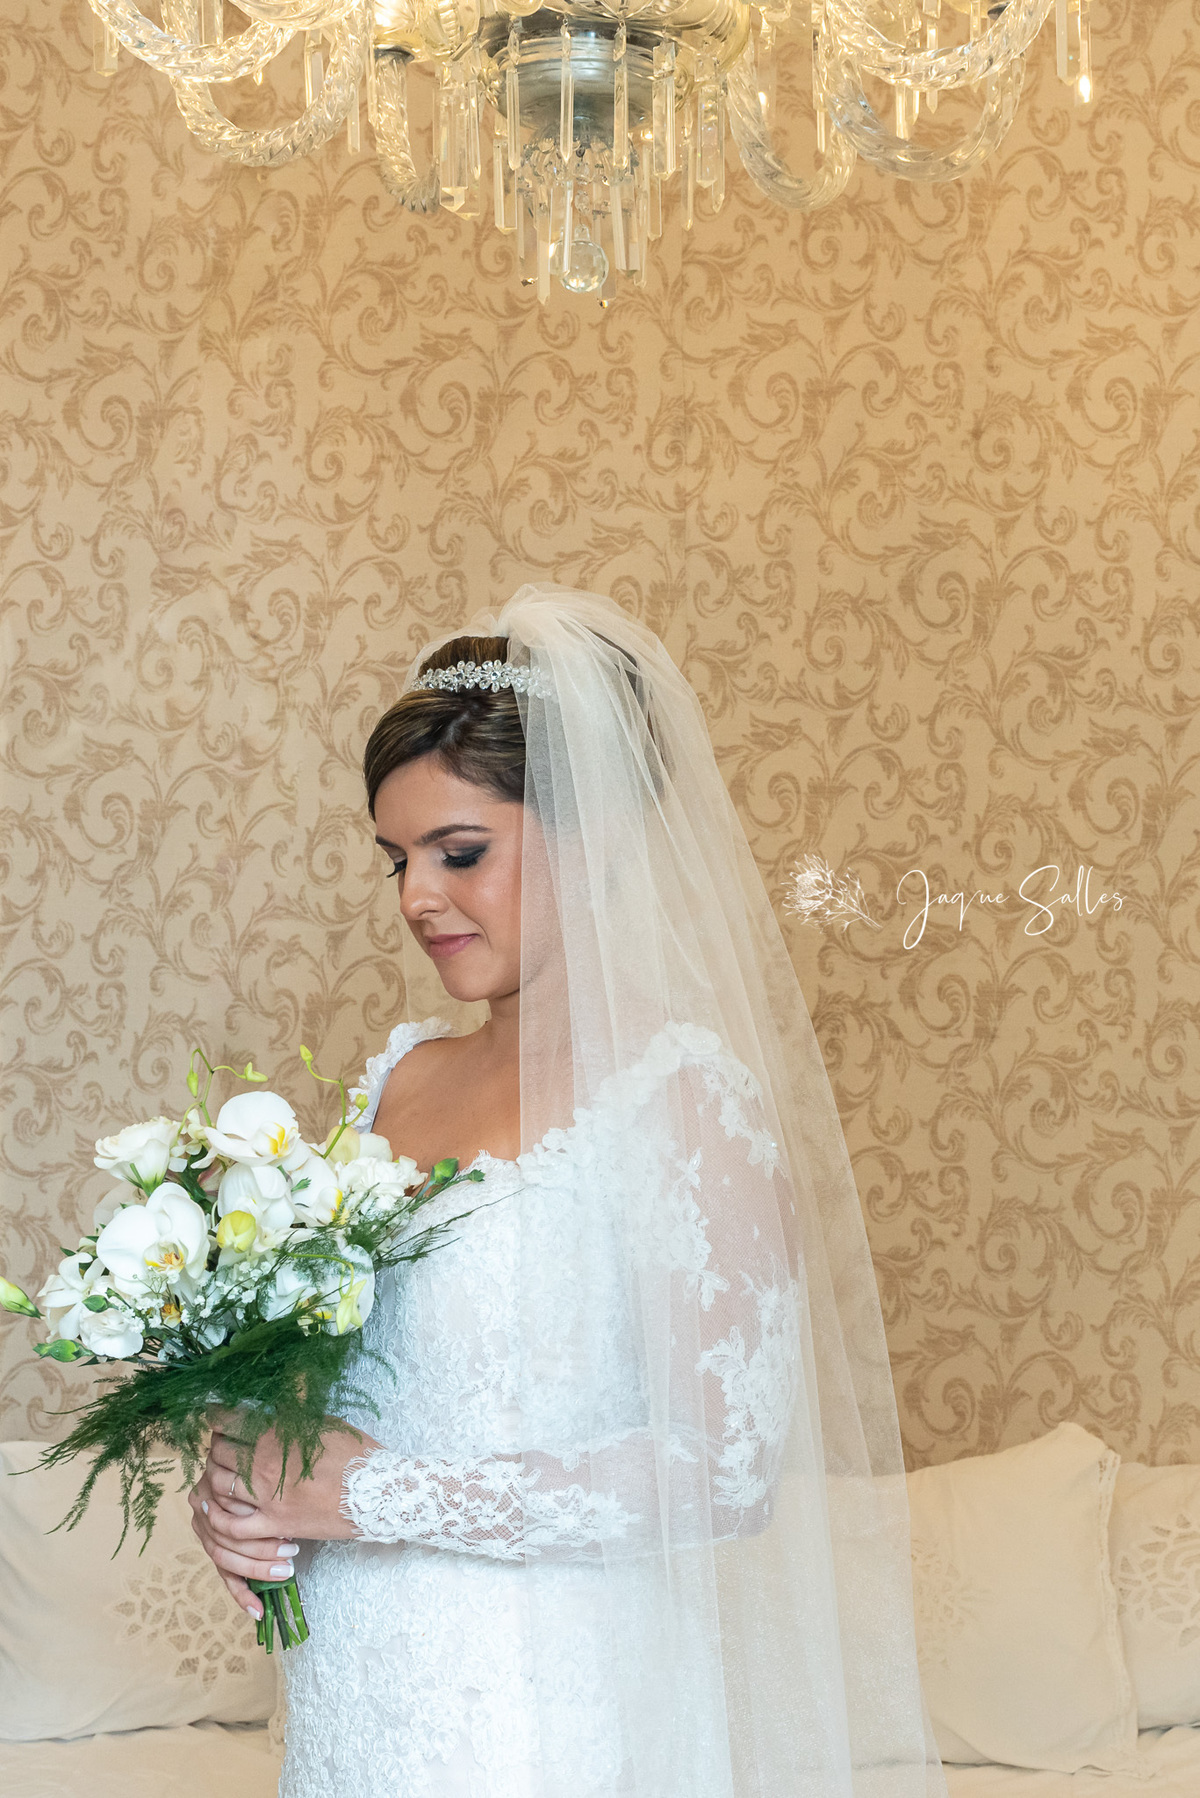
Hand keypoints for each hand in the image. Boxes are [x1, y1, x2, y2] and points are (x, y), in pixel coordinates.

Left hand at [188, 1412, 381, 1618]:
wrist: (376, 1492)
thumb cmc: (355, 1453)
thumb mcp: (322, 1423)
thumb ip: (290, 1419)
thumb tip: (268, 1412)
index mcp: (276, 1433)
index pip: (230, 1421)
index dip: (218, 1417)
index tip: (216, 1416)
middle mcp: (263, 1464)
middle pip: (219, 1453)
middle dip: (215, 1446)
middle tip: (219, 1443)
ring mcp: (266, 1498)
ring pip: (219, 1487)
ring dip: (211, 1477)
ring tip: (214, 1471)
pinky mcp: (274, 1525)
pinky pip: (233, 1526)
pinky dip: (217, 1518)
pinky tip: (213, 1510)